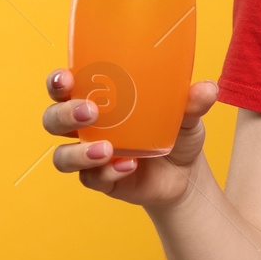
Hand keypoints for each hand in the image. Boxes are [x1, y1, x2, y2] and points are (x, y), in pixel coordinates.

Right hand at [42, 68, 220, 208]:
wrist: (186, 173)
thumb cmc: (176, 131)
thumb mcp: (187, 114)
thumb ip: (193, 101)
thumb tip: (207, 88)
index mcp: (99, 99)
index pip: (65, 86)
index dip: (57, 82)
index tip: (65, 78)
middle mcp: (86, 127)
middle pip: (53, 119)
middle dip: (64, 114)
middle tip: (90, 112)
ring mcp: (89, 155)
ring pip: (63, 156)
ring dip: (79, 152)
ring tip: (108, 149)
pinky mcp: (100, 180)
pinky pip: (91, 179)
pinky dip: (108, 172)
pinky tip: (129, 166)